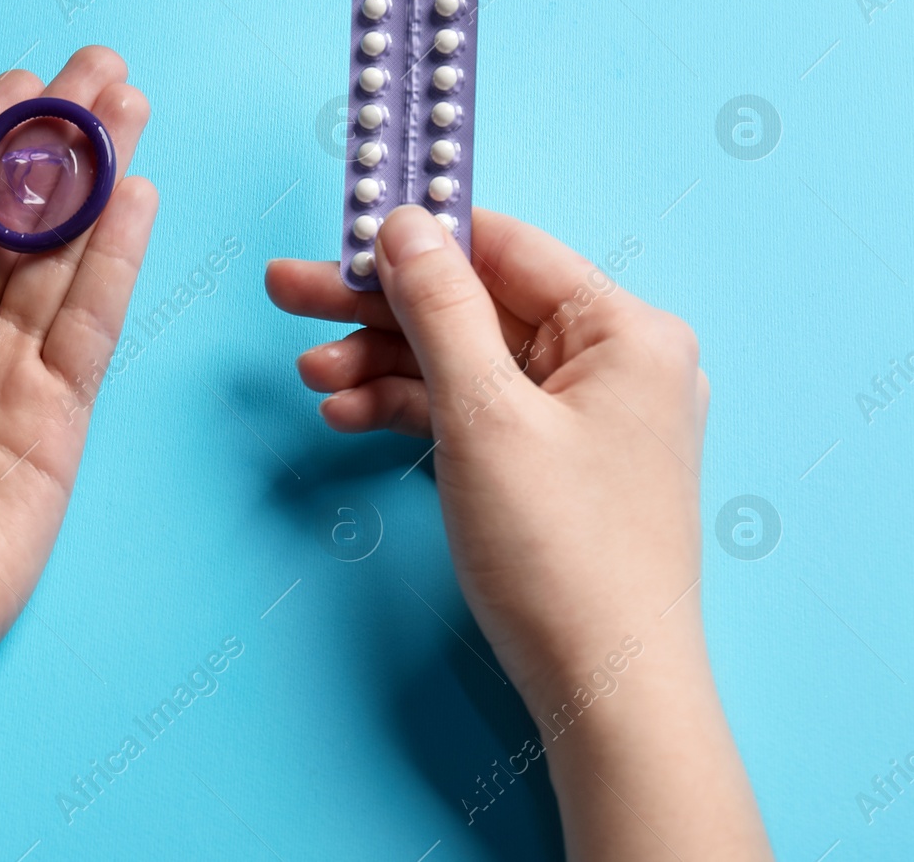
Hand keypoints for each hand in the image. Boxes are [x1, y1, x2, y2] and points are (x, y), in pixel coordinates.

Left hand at [0, 46, 155, 721]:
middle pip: (14, 217)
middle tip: (102, 72)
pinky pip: (89, 328)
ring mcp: (3, 374)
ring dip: (100, 184)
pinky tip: (140, 202)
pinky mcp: (53, 421)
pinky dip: (116, 264)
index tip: (21, 81)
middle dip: (58, 143)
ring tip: (132, 111)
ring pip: (61, 258)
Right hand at [267, 206, 770, 858]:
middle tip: (288, 291)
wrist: (602, 689)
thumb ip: (438, 309)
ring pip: (466, 361)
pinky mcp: (557, 460)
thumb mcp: (482, 414)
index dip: (415, 237)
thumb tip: (402, 224)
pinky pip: (476, 411)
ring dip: (385, 364)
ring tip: (311, 375)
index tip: (339, 231)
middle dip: (378, 308)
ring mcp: (586, 415)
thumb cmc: (561, 553)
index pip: (505, 248)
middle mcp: (615, 361)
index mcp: (625, 330)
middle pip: (475, 306)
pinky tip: (349, 415)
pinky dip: (415, 411)